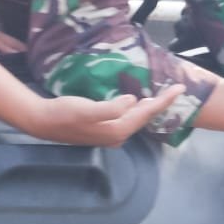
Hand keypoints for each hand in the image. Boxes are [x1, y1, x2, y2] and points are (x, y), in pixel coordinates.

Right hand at [23, 84, 186, 146]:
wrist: (42, 121)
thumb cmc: (64, 113)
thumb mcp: (87, 109)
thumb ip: (111, 108)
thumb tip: (133, 101)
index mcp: (117, 130)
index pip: (147, 114)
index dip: (164, 101)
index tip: (180, 89)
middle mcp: (117, 135)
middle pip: (145, 117)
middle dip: (161, 103)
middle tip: (176, 88)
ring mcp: (109, 134)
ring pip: (137, 119)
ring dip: (150, 107)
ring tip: (162, 94)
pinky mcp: (103, 129)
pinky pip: (128, 118)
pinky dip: (137, 109)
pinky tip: (137, 102)